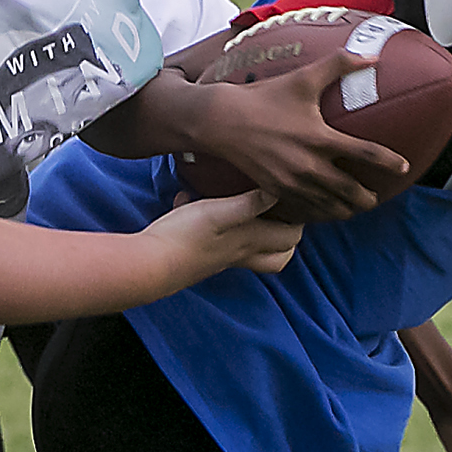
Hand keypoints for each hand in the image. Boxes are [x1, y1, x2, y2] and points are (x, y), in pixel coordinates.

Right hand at [140, 190, 302, 275]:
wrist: (151, 262)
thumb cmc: (186, 236)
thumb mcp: (219, 212)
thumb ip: (250, 203)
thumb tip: (281, 189)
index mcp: (250, 241)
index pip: (291, 238)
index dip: (300, 220)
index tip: (295, 198)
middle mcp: (240, 253)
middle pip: (278, 256)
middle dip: (285, 236)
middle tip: (280, 211)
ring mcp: (221, 258)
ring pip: (251, 253)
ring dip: (257, 236)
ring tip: (250, 213)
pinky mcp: (202, 256)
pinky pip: (220, 243)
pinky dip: (218, 228)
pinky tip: (197, 203)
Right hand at [186, 51, 407, 223]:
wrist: (221, 121)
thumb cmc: (263, 98)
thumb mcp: (302, 78)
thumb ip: (339, 65)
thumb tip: (372, 56)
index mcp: (321, 138)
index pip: (367, 155)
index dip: (390, 163)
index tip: (404, 168)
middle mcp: (310, 165)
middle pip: (351, 192)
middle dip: (368, 198)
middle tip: (375, 197)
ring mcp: (292, 181)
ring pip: (330, 206)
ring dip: (346, 209)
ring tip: (354, 208)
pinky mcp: (276, 190)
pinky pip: (305, 209)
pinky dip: (320, 212)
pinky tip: (324, 210)